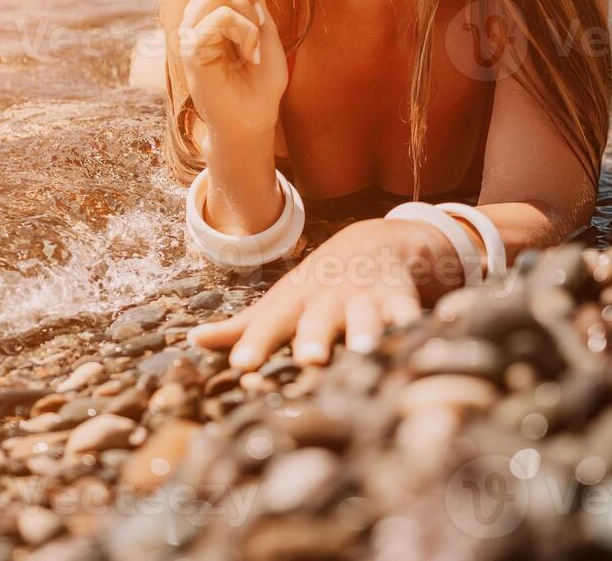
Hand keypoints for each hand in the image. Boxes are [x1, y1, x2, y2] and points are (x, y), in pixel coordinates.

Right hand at [178, 0, 286, 135]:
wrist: (254, 118)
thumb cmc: (260, 79)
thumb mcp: (265, 26)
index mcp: (211, 4)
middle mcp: (196, 13)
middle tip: (259, 9)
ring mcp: (191, 29)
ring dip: (248, 12)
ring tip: (253, 40)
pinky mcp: (192, 48)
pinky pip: (219, 16)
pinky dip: (244, 31)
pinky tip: (247, 53)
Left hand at [185, 217, 468, 369]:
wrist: (374, 244)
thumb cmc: (317, 288)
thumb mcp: (280, 303)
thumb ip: (241, 328)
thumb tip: (192, 342)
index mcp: (294, 305)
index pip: (270, 325)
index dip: (256, 344)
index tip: (242, 367)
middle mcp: (328, 301)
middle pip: (318, 320)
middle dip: (315, 337)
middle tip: (310, 359)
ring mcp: (366, 299)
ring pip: (367, 317)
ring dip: (366, 331)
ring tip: (365, 349)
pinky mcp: (402, 301)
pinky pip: (411, 315)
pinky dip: (416, 327)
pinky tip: (420, 340)